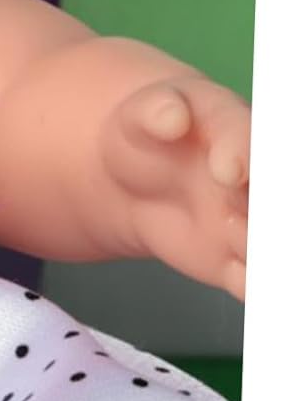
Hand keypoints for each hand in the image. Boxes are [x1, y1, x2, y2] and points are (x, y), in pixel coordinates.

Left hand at [99, 76, 248, 299]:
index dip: (242, 154)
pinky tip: (240, 285)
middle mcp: (256, 183)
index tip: (224, 171)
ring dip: (263, 254)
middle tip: (242, 225)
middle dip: (264, 213)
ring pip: (267, 244)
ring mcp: (249, 225)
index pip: (250, 140)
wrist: (133, 173)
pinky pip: (252, 281)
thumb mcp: (141, 114)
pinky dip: (253, 288)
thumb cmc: (144, 132)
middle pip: (269, 199)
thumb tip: (170, 116)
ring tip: (239, 249)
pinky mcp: (233, 262)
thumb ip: (155, 111)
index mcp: (241, 132)